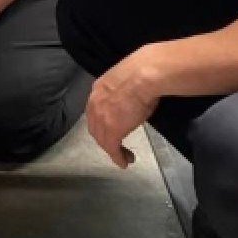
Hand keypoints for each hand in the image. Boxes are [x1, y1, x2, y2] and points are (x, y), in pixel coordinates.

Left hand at [84, 47, 160, 168]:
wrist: (143, 77)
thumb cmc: (142, 74)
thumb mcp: (126, 81)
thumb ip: (123, 92)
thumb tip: (132, 97)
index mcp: (98, 90)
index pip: (95, 111)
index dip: (101, 123)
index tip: (110, 129)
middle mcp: (94, 104)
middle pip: (95, 127)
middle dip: (104, 138)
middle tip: (116, 146)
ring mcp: (101, 119)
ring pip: (103, 140)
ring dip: (112, 150)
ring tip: (123, 156)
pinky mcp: (112, 131)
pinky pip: (112, 148)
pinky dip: (118, 157)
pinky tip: (124, 162)